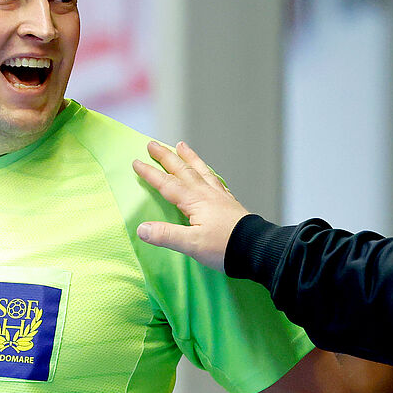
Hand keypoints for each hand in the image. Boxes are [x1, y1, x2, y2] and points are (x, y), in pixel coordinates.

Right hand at [132, 141, 247, 272]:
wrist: (256, 249)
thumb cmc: (224, 247)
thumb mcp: (192, 244)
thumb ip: (166, 235)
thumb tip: (141, 229)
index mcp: (195, 201)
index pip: (167, 184)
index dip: (150, 173)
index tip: (136, 162)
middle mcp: (207, 194)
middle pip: (183, 171)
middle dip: (166, 157)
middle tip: (153, 144)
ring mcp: (220, 197)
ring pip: (201, 171)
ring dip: (189, 158)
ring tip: (181, 145)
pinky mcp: (230, 204)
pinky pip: (215, 181)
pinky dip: (208, 173)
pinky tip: (209, 174)